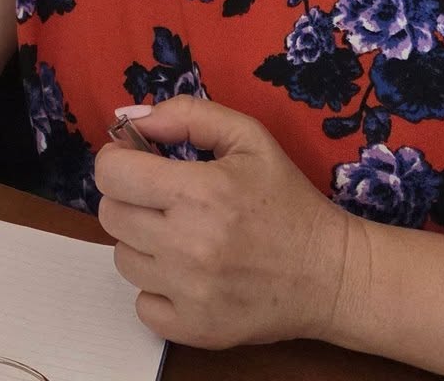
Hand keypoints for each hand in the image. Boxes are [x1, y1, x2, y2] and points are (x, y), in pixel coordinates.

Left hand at [96, 96, 353, 349]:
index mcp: (200, 191)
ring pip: (123, 259)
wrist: (331, 274)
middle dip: (131, 199)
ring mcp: (190, 293)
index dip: (119, 161)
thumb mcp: (248, 137)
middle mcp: (188, 244)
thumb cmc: (288, 200)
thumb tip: (132, 120)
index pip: (111, 173)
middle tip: (165, 200)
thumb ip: (187, 115)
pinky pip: (141, 305)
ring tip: (181, 237)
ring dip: (143, 244)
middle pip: (111, 215)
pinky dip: (157, 290)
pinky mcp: (196, 329)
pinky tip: (186, 275)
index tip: (138, 163)